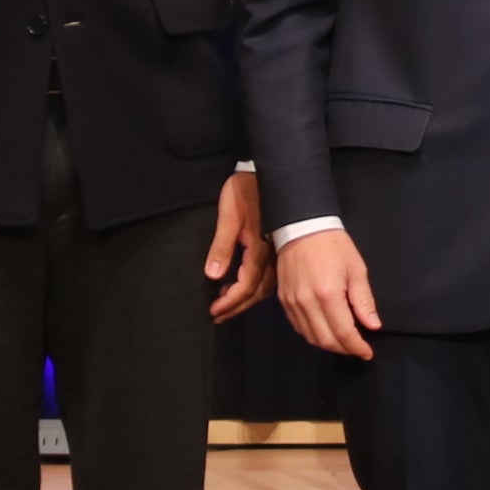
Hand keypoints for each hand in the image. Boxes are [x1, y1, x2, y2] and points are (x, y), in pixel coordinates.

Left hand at [205, 170, 271, 322]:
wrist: (271, 173)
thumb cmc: (247, 191)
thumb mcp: (229, 217)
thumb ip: (221, 247)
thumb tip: (212, 275)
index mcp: (259, 250)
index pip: (245, 286)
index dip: (229, 302)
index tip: (214, 311)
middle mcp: (271, 256)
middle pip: (256, 292)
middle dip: (236, 307)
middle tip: (218, 316)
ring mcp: (277, 253)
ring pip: (264, 287)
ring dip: (245, 299)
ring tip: (227, 305)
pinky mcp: (276, 247)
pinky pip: (268, 277)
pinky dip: (255, 288)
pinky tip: (244, 286)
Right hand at [277, 226, 384, 359]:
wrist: (302, 227)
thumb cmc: (333, 245)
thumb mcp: (357, 269)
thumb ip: (363, 301)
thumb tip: (372, 326)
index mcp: (328, 295)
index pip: (343, 333)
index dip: (357, 347)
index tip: (367, 352)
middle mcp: (307, 303)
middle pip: (325, 340)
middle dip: (344, 349)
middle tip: (357, 349)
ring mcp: (292, 303)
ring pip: (310, 337)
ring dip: (328, 344)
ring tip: (343, 342)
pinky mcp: (283, 300)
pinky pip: (298, 327)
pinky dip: (312, 334)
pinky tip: (324, 330)